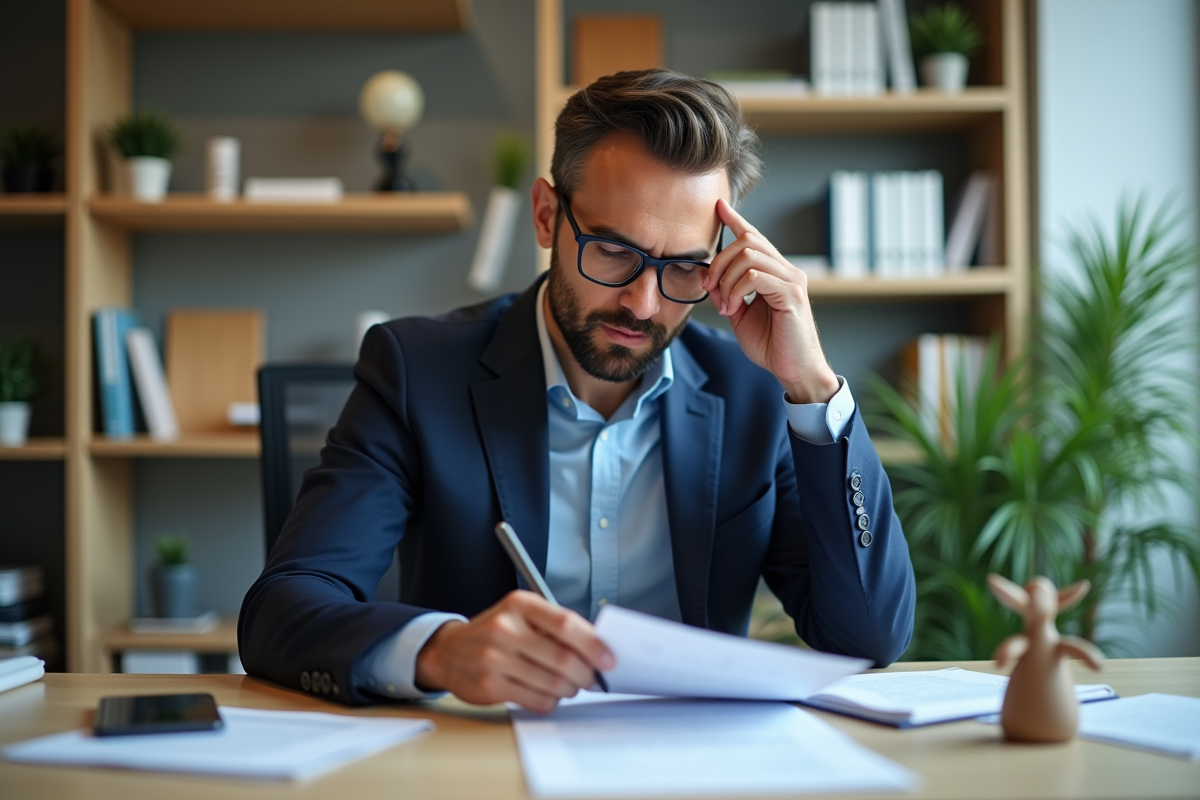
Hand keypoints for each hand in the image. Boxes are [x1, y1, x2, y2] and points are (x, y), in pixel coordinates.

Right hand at [414, 590, 614, 712]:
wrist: (449, 651)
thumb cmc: (495, 633)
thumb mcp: (522, 615)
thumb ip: (555, 626)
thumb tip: (597, 647)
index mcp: (520, 605)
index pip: (566, 624)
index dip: (593, 644)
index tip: (608, 659)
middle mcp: (505, 628)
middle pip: (563, 659)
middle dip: (585, 674)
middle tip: (590, 678)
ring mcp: (495, 657)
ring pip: (553, 683)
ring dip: (570, 689)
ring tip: (569, 686)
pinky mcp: (490, 685)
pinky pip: (537, 700)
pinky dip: (551, 701)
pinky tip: (548, 693)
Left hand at [703, 198, 839, 403]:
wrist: (794, 371)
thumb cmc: (772, 345)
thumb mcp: (741, 315)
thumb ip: (730, 293)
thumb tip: (712, 278)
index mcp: (776, 273)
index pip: (755, 237)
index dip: (735, 220)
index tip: (718, 207)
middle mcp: (787, 271)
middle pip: (748, 240)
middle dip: (720, 260)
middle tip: (709, 287)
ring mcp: (792, 280)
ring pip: (749, 255)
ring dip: (726, 278)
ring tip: (724, 304)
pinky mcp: (792, 294)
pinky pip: (755, 276)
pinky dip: (736, 290)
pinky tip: (732, 308)